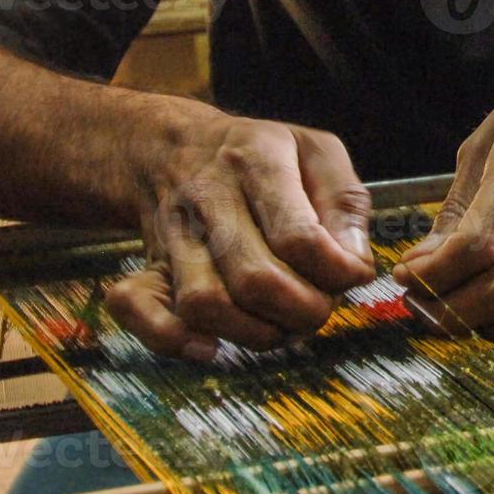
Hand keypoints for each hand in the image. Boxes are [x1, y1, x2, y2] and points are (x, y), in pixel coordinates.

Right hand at [106, 110, 376, 358]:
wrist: (170, 147)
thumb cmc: (258, 156)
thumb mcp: (316, 152)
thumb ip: (347, 203)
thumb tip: (355, 264)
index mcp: (256, 160)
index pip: (298, 236)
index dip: (336, 272)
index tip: (351, 275)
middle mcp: (208, 196)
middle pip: (254, 279)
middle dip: (303, 312)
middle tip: (320, 307)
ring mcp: (172, 233)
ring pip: (205, 303)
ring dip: (255, 333)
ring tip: (281, 325)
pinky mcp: (147, 265)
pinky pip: (138, 309)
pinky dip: (173, 339)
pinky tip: (212, 345)